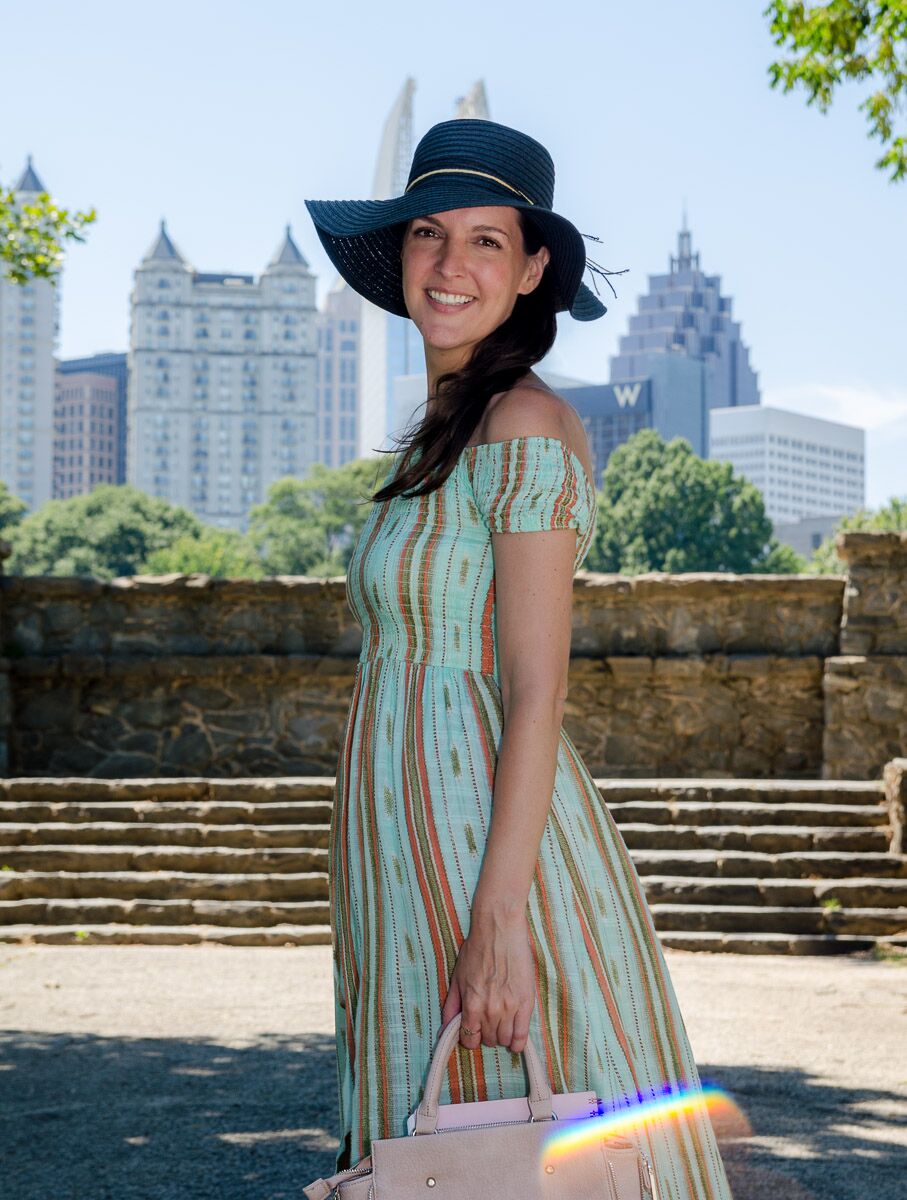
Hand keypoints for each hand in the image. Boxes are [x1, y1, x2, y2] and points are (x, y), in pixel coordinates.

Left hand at [440, 909, 535, 1053]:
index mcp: (471, 1004)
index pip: (469, 1039)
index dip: (471, 1036)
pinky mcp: (526, 1003)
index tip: (475, 1029)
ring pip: (505, 1040)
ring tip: (503, 1022)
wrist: (499, 929)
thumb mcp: (457, 977)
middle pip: (488, 1041)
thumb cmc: (477, 949)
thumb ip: (451, 1006)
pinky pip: (522, 1036)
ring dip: (502, 1036)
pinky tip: (516, 1037)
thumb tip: (443, 1031)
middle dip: (487, 1034)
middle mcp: (489, 1010)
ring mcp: (509, 1008)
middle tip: (489, 1020)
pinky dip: (518, 1041)